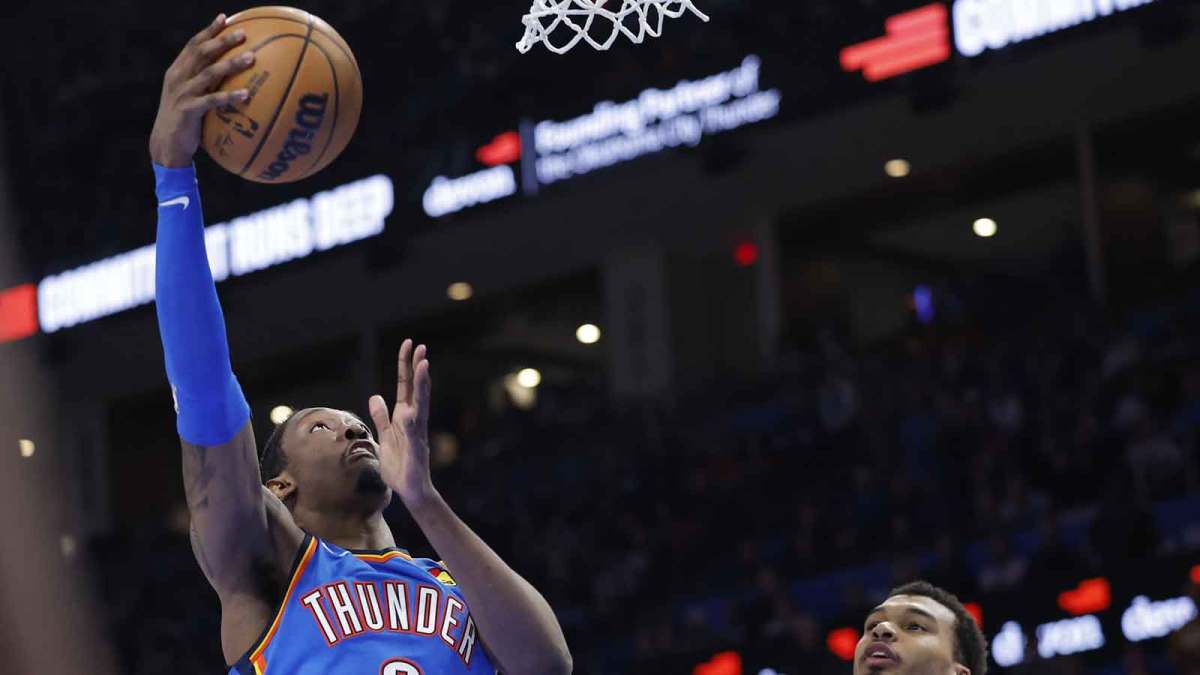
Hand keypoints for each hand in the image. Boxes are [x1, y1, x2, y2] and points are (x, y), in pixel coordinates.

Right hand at [149, 13, 254, 167]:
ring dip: (231, 64)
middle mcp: (178, 77)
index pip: (193, 44)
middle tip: (243, 33)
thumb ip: (205, 83)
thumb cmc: (184, 120)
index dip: (209, 30)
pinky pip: (212, 100)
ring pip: (209, 73)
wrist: (166, 144)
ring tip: (251, 58)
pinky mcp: (188, 110)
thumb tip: (231, 74)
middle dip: (222, 40)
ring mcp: (182, 93)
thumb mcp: (191, 95)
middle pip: (201, 53)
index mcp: (178, 71)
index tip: (225, 18)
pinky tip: (246, 94)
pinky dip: (229, 96)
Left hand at [369, 340, 435, 506]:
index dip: (405, 365)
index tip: (408, 344)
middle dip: (417, 367)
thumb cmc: (399, 465)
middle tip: (420, 346)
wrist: (410, 490)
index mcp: (404, 416)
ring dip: (422, 384)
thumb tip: (375, 397)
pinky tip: (410, 410)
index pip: (405, 385)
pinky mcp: (416, 447)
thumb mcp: (384, 436)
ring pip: (420, 403)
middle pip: (416, 389)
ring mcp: (417, 432)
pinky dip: (412, 420)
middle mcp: (413, 420)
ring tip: (424, 365)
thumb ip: (380, 417)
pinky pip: (414, 432)